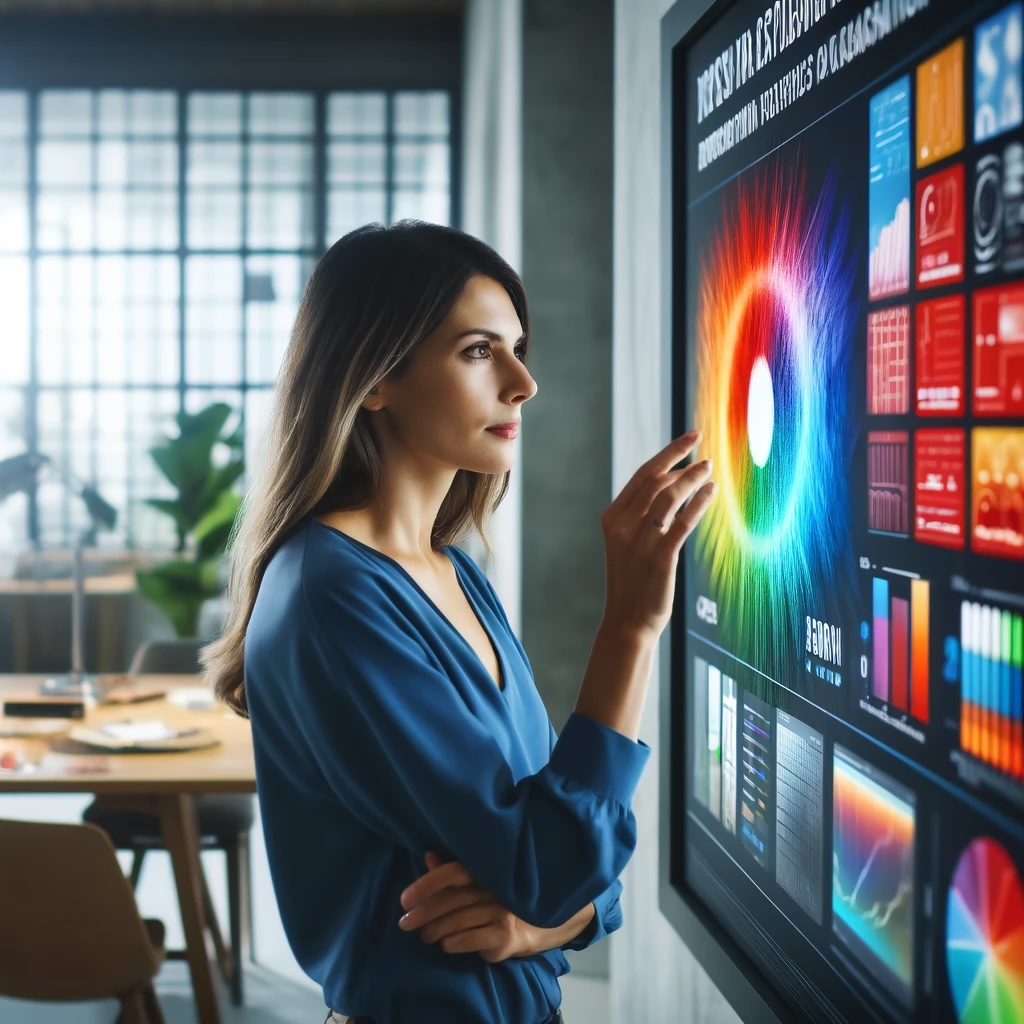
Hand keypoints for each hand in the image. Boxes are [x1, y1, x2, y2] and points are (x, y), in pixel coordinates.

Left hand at [398, 852, 535, 962]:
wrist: (519, 929)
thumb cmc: (485, 903)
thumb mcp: (466, 886)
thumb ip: (446, 872)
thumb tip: (428, 855)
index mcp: (481, 872)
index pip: (451, 872)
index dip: (427, 884)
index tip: (405, 900)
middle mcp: (492, 889)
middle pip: (451, 900)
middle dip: (424, 913)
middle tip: (405, 924)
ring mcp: (499, 912)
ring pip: (458, 921)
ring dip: (435, 930)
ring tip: (424, 936)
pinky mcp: (502, 935)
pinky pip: (470, 939)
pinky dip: (451, 943)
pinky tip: (444, 945)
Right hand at [599, 430, 715, 638]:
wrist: (627, 621)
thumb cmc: (633, 582)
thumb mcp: (629, 544)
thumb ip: (643, 517)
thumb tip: (675, 486)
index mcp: (612, 519)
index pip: (642, 476)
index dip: (668, 454)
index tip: (688, 440)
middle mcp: (623, 526)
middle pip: (656, 481)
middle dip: (681, 460)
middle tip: (703, 450)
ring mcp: (640, 541)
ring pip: (669, 496)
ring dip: (692, 478)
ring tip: (709, 469)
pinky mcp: (660, 557)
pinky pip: (683, 521)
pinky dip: (699, 503)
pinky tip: (712, 492)